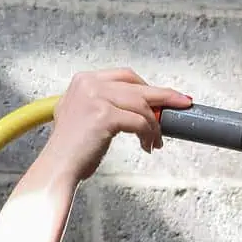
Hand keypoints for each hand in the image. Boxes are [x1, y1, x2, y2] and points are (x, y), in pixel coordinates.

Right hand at [41, 68, 191, 182]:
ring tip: (155, 141)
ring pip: (142, 106)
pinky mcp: (104, 115)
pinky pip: (140, 122)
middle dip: (164, 96)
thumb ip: (105, 103)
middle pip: (138, 87)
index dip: (149, 86)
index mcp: (84, 80)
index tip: (166, 96)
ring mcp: (95, 97)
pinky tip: (147, 146)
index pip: (125, 76)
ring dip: (155, 125)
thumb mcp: (84, 114)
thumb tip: (141, 107)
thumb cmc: (73, 147)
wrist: (59, 166)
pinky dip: (149, 135)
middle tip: (183, 104)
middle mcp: (88, 84)